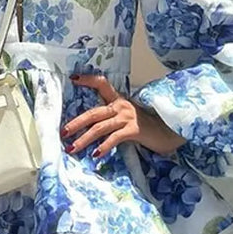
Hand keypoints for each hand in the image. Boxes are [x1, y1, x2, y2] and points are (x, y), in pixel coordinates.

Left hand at [61, 74, 186, 157]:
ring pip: (100, 127)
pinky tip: (96, 154)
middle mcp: (121, 106)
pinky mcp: (134, 130)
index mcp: (119, 100)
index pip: (102, 84)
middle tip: (63, 132)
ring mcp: (128, 117)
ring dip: (84, 139)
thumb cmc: (147, 127)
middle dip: (76, 123)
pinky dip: (104, 146)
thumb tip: (89, 128)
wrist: (169, 132)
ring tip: (73, 148)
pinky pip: (115, 138)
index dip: (88, 80)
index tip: (73, 78)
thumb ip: (112, 119)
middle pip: (94, 112)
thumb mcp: (128, 117)